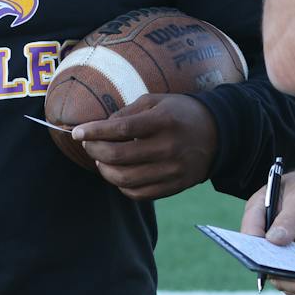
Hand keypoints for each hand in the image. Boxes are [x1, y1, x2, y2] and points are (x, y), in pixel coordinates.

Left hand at [72, 94, 218, 199]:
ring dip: (105, 170)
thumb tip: (101, 127)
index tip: (77, 132)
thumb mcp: (157, 101)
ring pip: (126, 179)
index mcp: (163, 121)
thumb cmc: (180, 113)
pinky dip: (122, 186)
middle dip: (95, 151)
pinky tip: (118, 174)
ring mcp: (172, 170)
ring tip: (101, 159)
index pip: (121, 129)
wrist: (218, 134)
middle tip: (88, 144)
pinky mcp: (175, 187)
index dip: (95, 131)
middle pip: (119, 156)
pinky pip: (140, 194)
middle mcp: (169, 147)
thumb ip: (128, 112)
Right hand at [238, 166, 294, 294]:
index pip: (249, 234)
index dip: (254, 251)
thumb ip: (289, 218)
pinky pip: (292, 279)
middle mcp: (264, 234)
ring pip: (277, 275)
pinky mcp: (293, 260)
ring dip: (294, 285)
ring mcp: (278, 250)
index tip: (268, 263)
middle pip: (261, 261)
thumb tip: (273, 241)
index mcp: (258, 212)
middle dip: (279, 274)